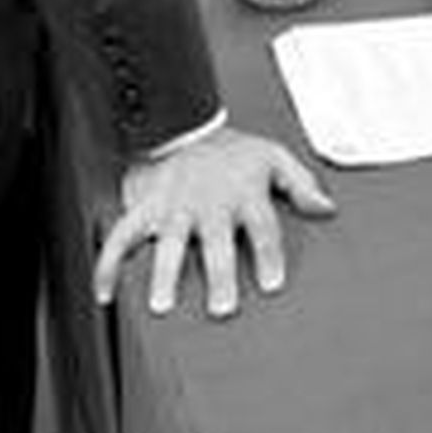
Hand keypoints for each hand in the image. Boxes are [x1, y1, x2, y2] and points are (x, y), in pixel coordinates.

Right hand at [94, 127, 334, 316]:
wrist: (185, 125)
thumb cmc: (233, 151)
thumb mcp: (274, 157)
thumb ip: (300, 184)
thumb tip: (326, 209)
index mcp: (243, 193)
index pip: (262, 228)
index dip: (268, 255)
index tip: (271, 284)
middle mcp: (209, 203)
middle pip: (216, 242)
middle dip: (219, 274)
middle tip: (222, 307)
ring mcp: (174, 208)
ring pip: (168, 243)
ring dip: (164, 275)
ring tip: (162, 305)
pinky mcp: (145, 209)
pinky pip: (121, 237)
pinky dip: (108, 264)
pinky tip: (105, 292)